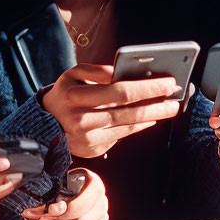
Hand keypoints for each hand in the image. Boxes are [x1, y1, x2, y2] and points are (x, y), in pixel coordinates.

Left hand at [21, 168, 108, 219]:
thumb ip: (56, 194)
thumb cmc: (66, 181)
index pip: (79, 205)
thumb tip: (53, 210)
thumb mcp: (60, 181)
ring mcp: (101, 217)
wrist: (75, 184)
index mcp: (95, 185)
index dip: (61, 212)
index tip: (46, 212)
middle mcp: (102, 202)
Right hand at [43, 63, 180, 156]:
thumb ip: (95, 70)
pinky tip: (149, 119)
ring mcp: (89, 137)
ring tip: (169, 108)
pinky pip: (122, 136)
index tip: (167, 82)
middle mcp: (83, 119)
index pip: (119, 91)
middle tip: (175, 98)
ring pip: (128, 126)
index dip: (147, 88)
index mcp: (76, 97)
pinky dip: (138, 126)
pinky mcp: (94, 149)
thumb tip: (118, 72)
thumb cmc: (64, 95)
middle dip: (157, 104)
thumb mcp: (71, 75)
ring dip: (153, 116)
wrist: (44, 126)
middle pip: (128, 111)